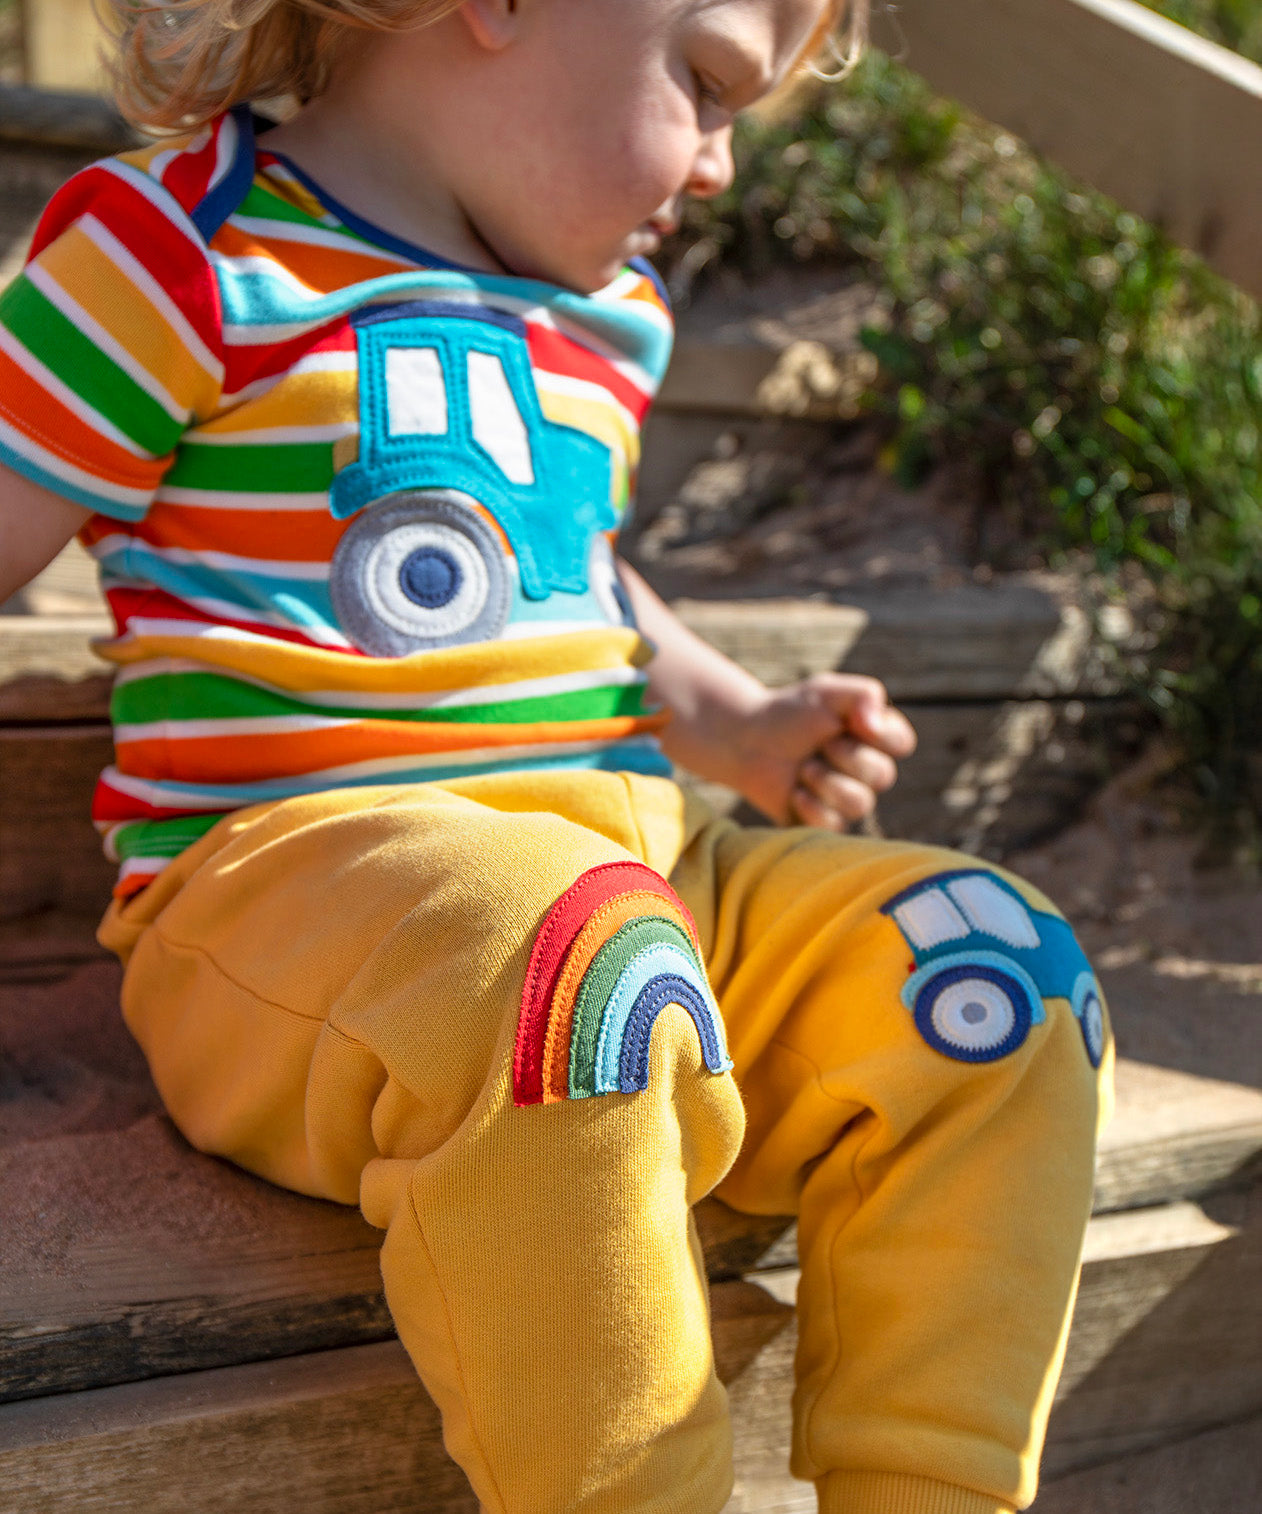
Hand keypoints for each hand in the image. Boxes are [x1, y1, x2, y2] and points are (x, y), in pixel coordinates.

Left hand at [730, 673, 916, 830]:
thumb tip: (876, 725)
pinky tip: (795, 792)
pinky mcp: (826, 823)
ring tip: (803, 768)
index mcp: (875, 736)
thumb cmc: (788, 714)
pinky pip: (835, 826)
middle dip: (844, 758)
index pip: (902, 743)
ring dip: (825, 782)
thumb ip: (862, 695)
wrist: (746, 742)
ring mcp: (849, 799)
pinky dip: (810, 807)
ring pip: (860, 804)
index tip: (848, 723)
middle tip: (817, 746)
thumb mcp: (826, 691)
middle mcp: (869, 770)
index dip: (878, 736)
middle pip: (882, 776)